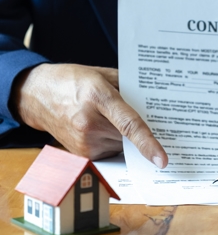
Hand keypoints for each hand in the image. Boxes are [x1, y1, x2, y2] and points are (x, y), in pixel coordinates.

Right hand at [12, 63, 167, 165]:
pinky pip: (110, 150)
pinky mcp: (81, 153)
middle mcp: (89, 123)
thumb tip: (154, 105)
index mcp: (98, 97)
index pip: (129, 125)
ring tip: (108, 117)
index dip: (148, 144)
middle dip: (140, 132)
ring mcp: (83, 141)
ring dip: (124, 136)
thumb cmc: (73, 81)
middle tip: (138, 118)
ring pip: (122, 146)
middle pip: (130, 137)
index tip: (162, 159)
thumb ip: (130, 88)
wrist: (37, 95)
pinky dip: (113, 141)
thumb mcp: (104, 74)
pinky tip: (102, 126)